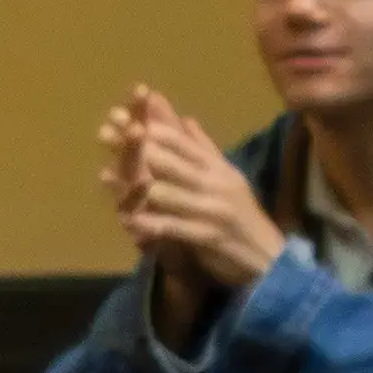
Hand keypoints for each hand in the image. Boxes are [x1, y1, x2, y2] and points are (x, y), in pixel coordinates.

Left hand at [117, 92, 285, 286]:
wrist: (269, 258)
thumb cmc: (243, 216)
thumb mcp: (226, 177)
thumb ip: (204, 150)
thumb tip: (186, 119)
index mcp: (217, 167)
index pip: (180, 140)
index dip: (149, 125)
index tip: (119, 115)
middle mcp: (215, 183)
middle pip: (169, 159)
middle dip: (134, 146)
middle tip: (103, 134)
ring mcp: (212, 209)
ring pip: (168, 192)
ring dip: (135, 187)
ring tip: (106, 177)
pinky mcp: (210, 236)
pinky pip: (175, 227)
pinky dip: (150, 225)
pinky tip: (128, 222)